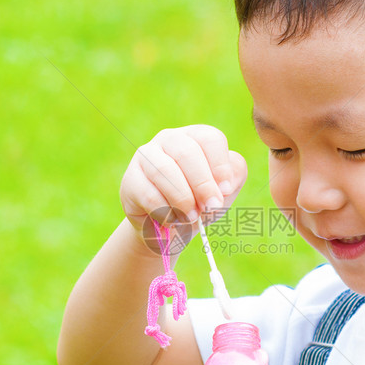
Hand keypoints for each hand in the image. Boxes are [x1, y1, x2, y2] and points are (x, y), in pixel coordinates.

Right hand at [120, 125, 247, 236]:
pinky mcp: (130, 179)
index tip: (225, 190)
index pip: (210, 139)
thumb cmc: (200, 202)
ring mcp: (146, 156)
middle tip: (212, 207)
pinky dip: (164, 211)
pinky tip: (172, 220)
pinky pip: (148, 193)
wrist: (169, 227)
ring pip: (164, 170)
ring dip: (183, 198)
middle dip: (203, 184)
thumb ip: (234, 178)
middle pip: (187, 152)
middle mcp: (169, 139)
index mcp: (196, 137)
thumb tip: (223, 183)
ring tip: (192, 217)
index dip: (220, 165)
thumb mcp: (223, 190)